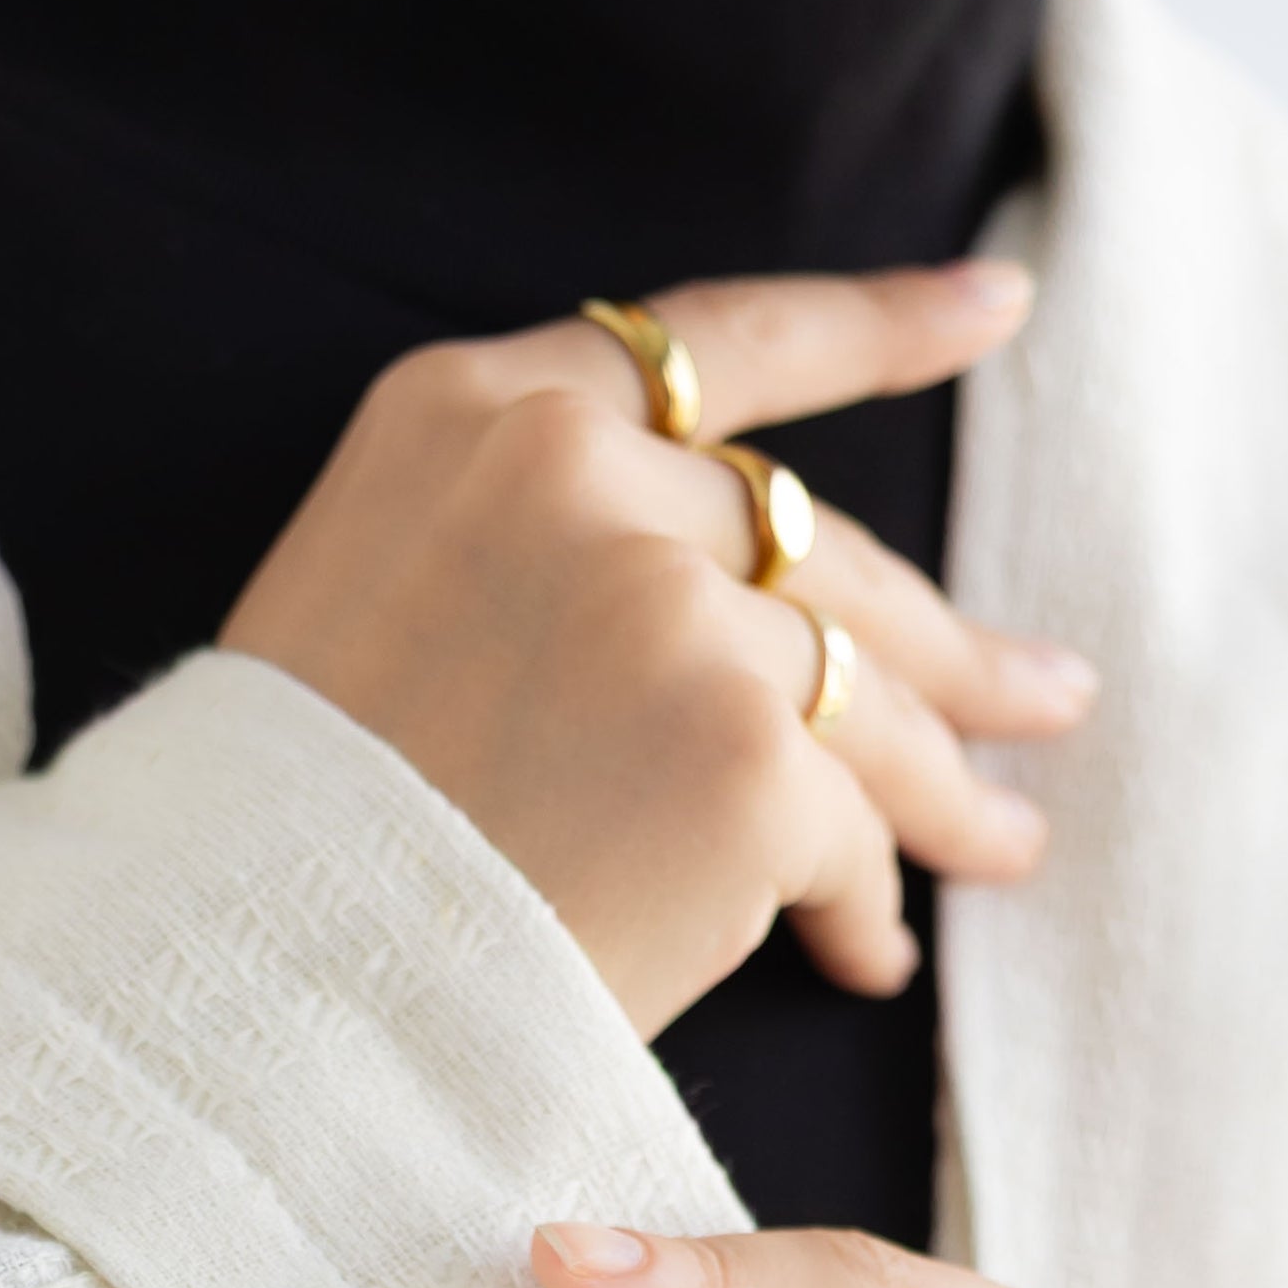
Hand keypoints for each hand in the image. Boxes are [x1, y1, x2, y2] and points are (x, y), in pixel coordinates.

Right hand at [219, 267, 1094, 1035]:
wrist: (247, 982)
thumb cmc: (301, 838)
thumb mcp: (376, 600)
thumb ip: (539, 542)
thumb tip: (762, 599)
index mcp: (476, 408)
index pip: (713, 340)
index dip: (874, 327)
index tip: (998, 306)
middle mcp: (578, 469)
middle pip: (814, 548)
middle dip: (943, 643)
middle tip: (1041, 701)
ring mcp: (667, 600)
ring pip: (856, 691)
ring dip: (940, 787)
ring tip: (1006, 847)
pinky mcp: (739, 746)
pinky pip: (844, 823)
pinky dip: (857, 899)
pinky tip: (863, 956)